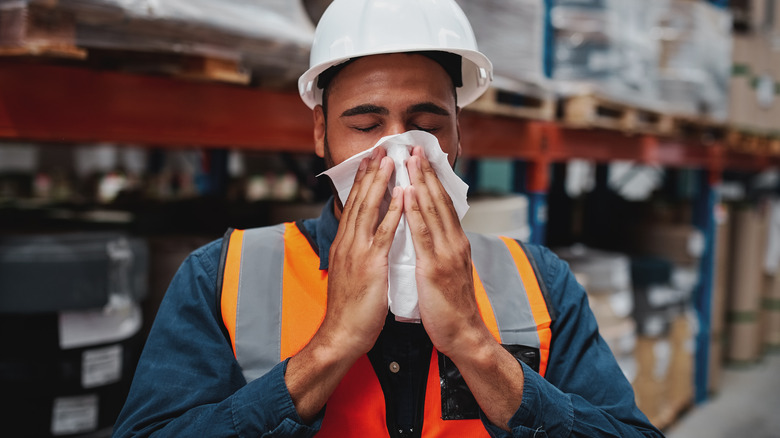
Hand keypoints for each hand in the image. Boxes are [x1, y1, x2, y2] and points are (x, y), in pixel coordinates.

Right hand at [286, 148, 402, 422]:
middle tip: (380, 149)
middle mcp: (348, 242)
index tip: (371, 161)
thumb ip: (357, 253)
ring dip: (381, 183)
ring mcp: (358, 252)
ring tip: (391, 161)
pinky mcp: (370, 264)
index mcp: (345, 244)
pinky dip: (393, 211)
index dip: (363, 182)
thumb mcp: (351, 274)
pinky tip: (401, 195)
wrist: (342, 335)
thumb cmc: (350, 309)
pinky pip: (383, 233)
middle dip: (371, 173)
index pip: (354, 206)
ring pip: (369, 209)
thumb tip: (365, 241)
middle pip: (360, 200)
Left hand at [403, 147, 523, 430]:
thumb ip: (440, 252)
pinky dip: (415, 210)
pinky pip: (423, 233)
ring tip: (409, 159)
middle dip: (426, 171)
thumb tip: (430, 237)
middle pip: (439, 200)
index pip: (443, 204)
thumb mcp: (448, 272)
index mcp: (455, 243)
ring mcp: (446, 253)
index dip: (432, 180)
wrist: (464, 334)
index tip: (422, 159)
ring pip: (432, 210)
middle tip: (414, 146)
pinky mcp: (435, 266)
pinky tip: (408, 193)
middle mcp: (454, 242)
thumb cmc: (451, 307)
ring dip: (420, 182)